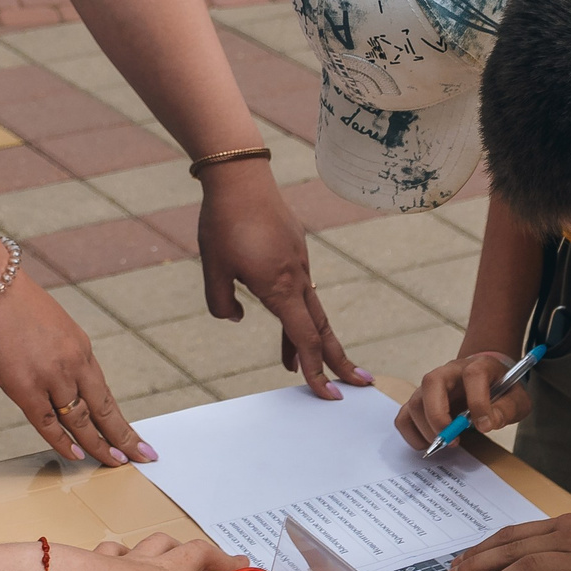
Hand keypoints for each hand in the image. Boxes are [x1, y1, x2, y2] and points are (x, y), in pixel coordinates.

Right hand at [0, 277, 152, 465]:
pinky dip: (63, 442)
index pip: (105, 392)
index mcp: (81, 347)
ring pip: (80, 421)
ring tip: (113, 463)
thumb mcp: (52, 326)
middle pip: (103, 410)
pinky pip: (48, 424)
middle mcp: (73, 364)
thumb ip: (61, 355)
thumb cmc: (12, 302)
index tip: (136, 438)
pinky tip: (76, 456)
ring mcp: (50, 378)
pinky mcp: (24, 388)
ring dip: (98, 445)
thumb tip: (63, 383)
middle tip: (141, 457)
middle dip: (123, 437)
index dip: (120, 419)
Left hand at [51, 534, 247, 570]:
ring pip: (156, 542)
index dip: (229, 570)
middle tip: (225, 563)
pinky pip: (118, 551)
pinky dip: (125, 555)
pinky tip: (123, 560)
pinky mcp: (100, 559)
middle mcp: (154, 564)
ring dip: (172, 548)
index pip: (209, 568)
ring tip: (178, 556)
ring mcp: (126, 558)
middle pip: (190, 548)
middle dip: (211, 556)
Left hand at [195, 161, 367, 395]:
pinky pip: (301, 289)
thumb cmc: (223, 222)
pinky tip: (284, 317)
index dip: (315, 369)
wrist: (240, 177)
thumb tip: (236, 317)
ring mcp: (299, 262)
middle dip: (338, 360)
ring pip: (311, 309)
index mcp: (280, 288)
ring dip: (310, 339)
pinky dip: (298, 312)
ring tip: (299, 366)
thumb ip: (220, 303)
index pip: (304, 339)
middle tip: (357, 384)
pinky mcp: (294, 249)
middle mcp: (297, 278)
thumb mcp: (212, 269)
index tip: (326, 393)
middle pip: (321, 328)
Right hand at [394, 350, 529, 454]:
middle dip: (438, 416)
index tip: (485, 426)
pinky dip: (411, 432)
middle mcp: (449, 371)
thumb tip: (487, 423)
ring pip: (415, 401)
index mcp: (478, 366)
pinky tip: (428, 443)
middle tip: (452, 440)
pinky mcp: (421, 400)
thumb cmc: (501, 388)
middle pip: (432, 383)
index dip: (478, 402)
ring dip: (426, 428)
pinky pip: (404, 415)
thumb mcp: (517, 398)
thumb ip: (507, 409)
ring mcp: (432, 386)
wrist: (487, 376)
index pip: (474, 376)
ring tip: (444, 443)